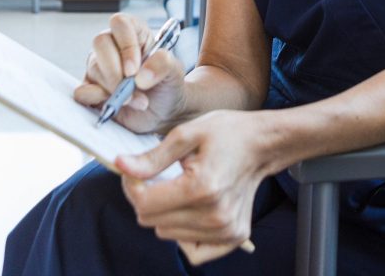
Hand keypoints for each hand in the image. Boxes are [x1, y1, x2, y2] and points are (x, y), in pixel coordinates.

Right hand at [72, 13, 185, 133]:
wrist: (164, 112)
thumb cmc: (167, 85)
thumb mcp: (175, 71)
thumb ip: (163, 64)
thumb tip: (140, 76)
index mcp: (134, 33)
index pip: (120, 23)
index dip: (126, 45)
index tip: (134, 69)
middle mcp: (113, 46)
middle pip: (100, 43)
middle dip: (115, 69)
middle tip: (132, 88)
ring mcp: (99, 67)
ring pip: (93, 68)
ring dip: (114, 89)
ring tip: (136, 100)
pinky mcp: (91, 89)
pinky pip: (82, 91)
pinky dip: (98, 101)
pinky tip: (116, 106)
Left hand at [117, 110, 269, 262]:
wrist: (263, 144)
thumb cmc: (228, 134)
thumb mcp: (187, 133)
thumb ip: (153, 157)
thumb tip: (121, 166)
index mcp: (202, 188)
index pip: (145, 204)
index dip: (132, 187)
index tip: (134, 172)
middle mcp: (215, 216)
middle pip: (152, 222)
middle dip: (147, 198)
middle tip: (159, 177)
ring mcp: (225, 230)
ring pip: (167, 234)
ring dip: (166, 214)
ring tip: (183, 189)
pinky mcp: (232, 238)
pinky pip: (192, 250)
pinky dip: (184, 234)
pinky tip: (191, 212)